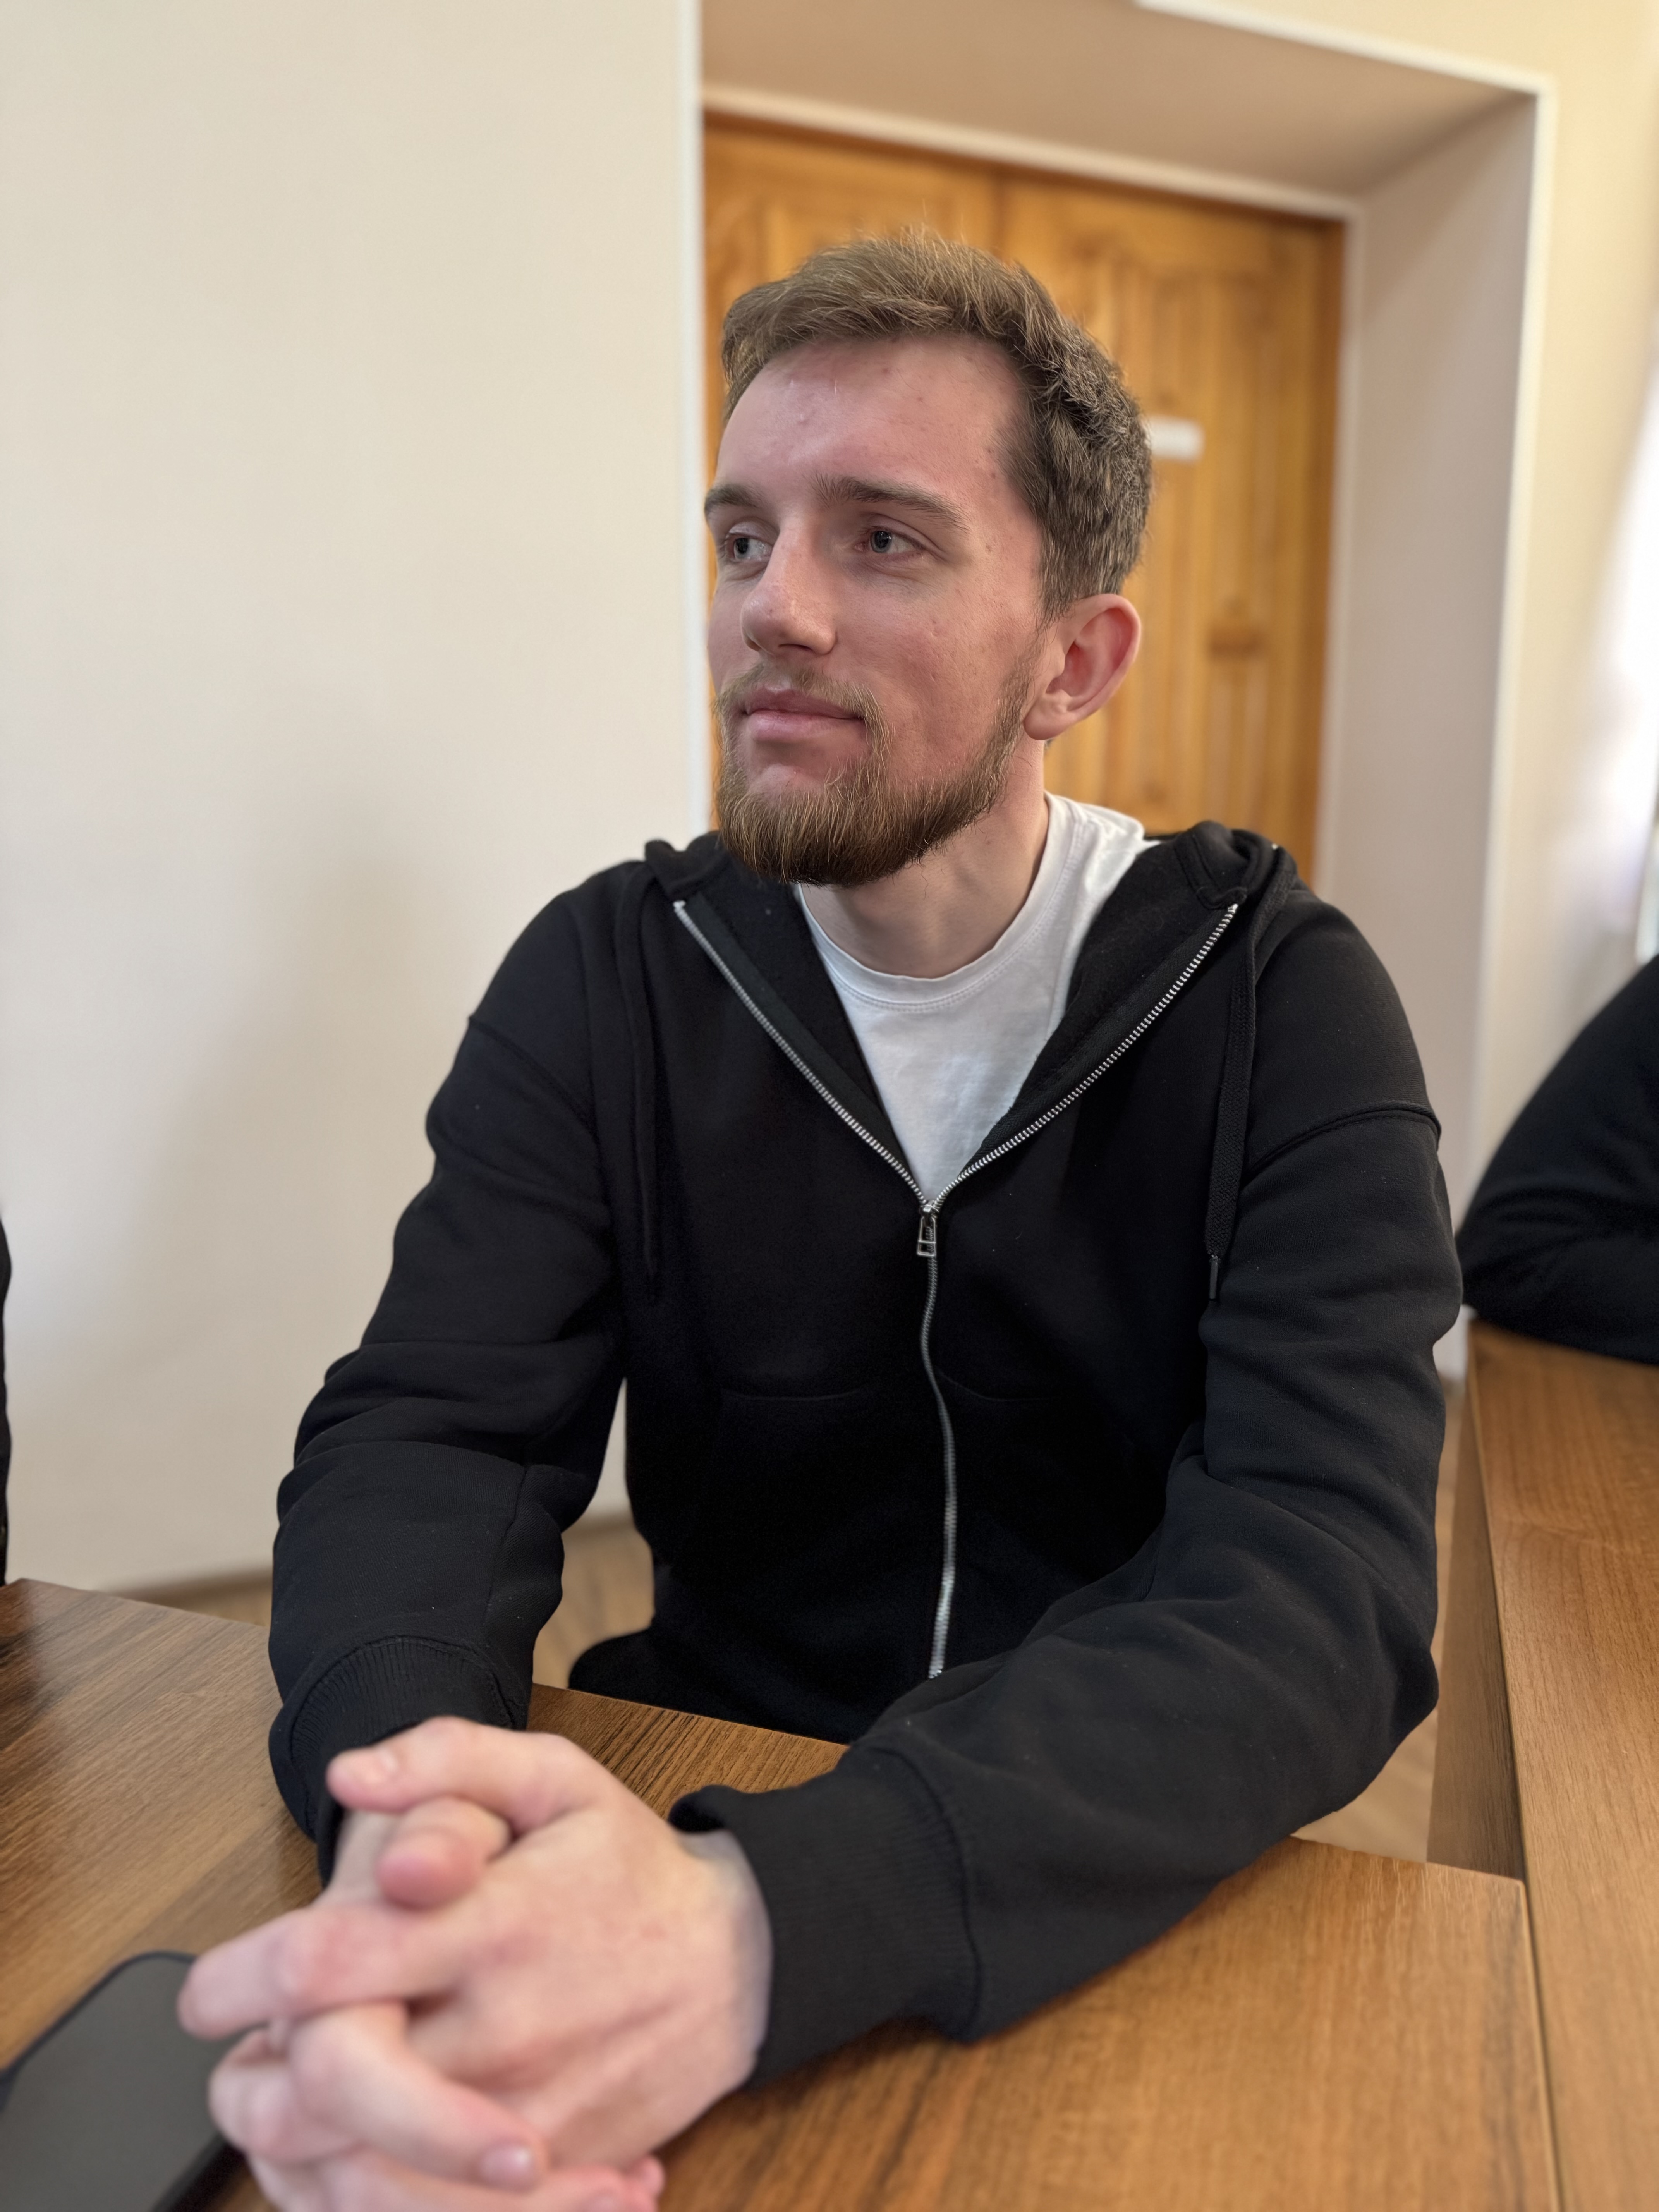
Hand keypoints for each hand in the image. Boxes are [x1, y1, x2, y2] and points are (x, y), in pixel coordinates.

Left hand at [181, 1719, 771, 2187]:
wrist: (737, 1966)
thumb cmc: (627, 1867)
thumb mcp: (556, 1779)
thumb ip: (451, 1759)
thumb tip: (352, 1777)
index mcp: (496, 1922)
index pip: (333, 1961)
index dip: (243, 1975)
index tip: (209, 1988)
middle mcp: (504, 2026)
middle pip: (331, 2087)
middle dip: (254, 2085)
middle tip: (243, 2061)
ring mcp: (527, 2116)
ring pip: (364, 2178)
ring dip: (299, 2153)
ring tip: (291, 2106)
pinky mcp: (547, 2172)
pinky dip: (374, 2201)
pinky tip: (360, 2159)